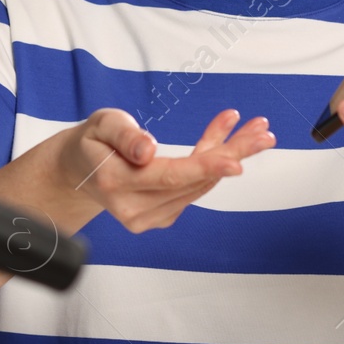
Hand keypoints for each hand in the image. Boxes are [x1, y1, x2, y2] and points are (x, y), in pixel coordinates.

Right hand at [57, 108, 274, 231]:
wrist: (79, 171)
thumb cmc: (94, 142)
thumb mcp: (102, 124)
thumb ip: (124, 135)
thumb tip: (147, 150)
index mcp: (116, 183)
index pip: (170, 176)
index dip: (205, 166)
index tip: (237, 161)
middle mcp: (133, 208)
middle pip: (193, 180)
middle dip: (233, 153)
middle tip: (264, 132)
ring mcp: (147, 218)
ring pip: (198, 184)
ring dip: (229, 155)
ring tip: (253, 129)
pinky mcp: (160, 218)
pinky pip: (193, 189)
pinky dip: (211, 164)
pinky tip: (225, 140)